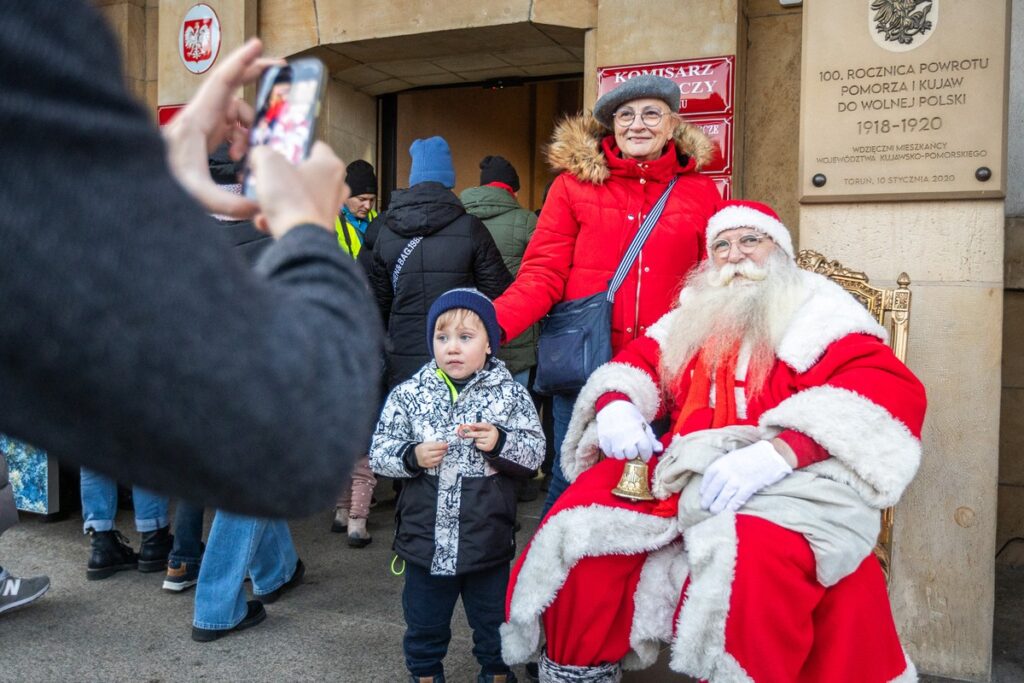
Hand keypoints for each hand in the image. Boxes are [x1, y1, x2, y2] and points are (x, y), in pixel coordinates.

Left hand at [163, 38, 283, 218]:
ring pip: (237, 113)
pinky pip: (232, 128)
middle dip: (255, 74)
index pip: (223, 83)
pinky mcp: (205, 136)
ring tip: (244, 154)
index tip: (258, 45)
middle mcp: (201, 116)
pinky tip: (238, 159)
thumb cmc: (164, 182)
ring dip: (250, 129)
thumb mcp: (197, 194)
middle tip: (281, 70)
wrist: (140, 184)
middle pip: (232, 86)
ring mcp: (204, 125)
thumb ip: (228, 203)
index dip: (242, 62)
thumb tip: (257, 207)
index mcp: (198, 119)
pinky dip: (242, 140)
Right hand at [249, 142, 348, 237]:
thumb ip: (262, 152)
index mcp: (330, 164)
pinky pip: (297, 216)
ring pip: (299, 197)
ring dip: (279, 199)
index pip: (315, 146)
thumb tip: (259, 155)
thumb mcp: (268, 162)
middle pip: (306, 173)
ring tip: (261, 201)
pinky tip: (265, 220)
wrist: (299, 238)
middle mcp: (336, 186)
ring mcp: (330, 208)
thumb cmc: (292, 199)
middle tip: (267, 177)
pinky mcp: (320, 227)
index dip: (294, 146)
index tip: (278, 151)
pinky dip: (281, 218)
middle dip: (284, 176)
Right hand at [415, 441, 447, 468]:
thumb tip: (445, 444)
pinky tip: (439, 457)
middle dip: (444, 450)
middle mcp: (426, 455)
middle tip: (445, 449)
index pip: (437, 446)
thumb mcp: (427, 444)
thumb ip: (435, 443)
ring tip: (442, 453)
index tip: (447, 445)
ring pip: (439, 458)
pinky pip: (437, 463)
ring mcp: (427, 461)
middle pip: (439, 452)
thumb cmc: (422, 449)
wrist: (414, 456)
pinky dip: (440, 459)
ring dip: (442, 455)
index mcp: (425, 447)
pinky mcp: (428, 465)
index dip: (443, 445)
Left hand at [459, 422, 498, 452]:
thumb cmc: (489, 434)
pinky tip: (481, 443)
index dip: (478, 425)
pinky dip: (477, 444)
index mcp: (492, 428)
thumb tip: (470, 427)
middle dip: (471, 434)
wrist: (496, 442)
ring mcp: (490, 442)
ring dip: (476, 439)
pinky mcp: (487, 447)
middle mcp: (492, 435)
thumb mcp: (487, 429)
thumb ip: (479, 427)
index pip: (485, 425)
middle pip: (479, 434)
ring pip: (477, 440)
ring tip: (480, 438)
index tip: (471, 425)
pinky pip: (478, 445)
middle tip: (465, 434)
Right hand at [595, 400, 663, 461]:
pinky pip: (609, 454)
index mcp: (638, 433)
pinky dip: (612, 452)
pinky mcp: (604, 439)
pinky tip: (615, 445)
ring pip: (620, 456)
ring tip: (623, 447)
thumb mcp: (644, 425)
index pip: (645, 451)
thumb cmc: (631, 416)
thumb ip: (652, 439)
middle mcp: (626, 437)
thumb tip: (659, 450)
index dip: (646, 455)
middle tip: (633, 449)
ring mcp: (613, 439)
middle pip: (632, 456)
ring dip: (622, 454)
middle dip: (634, 454)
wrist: (614, 405)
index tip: (644, 454)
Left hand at [699, 440, 792, 513]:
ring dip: (718, 505)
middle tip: (704, 506)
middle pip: (714, 488)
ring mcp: (739, 479)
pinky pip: (738, 499)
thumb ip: (726, 466)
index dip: (704, 486)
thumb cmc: (754, 454)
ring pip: (724, 495)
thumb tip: (718, 478)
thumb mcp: (735, 455)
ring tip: (713, 511)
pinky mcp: (749, 487)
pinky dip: (732, 506)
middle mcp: (728, 471)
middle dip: (708, 498)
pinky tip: (728, 510)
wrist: (774, 454)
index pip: (709, 475)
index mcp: (724, 461)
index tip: (702, 493)